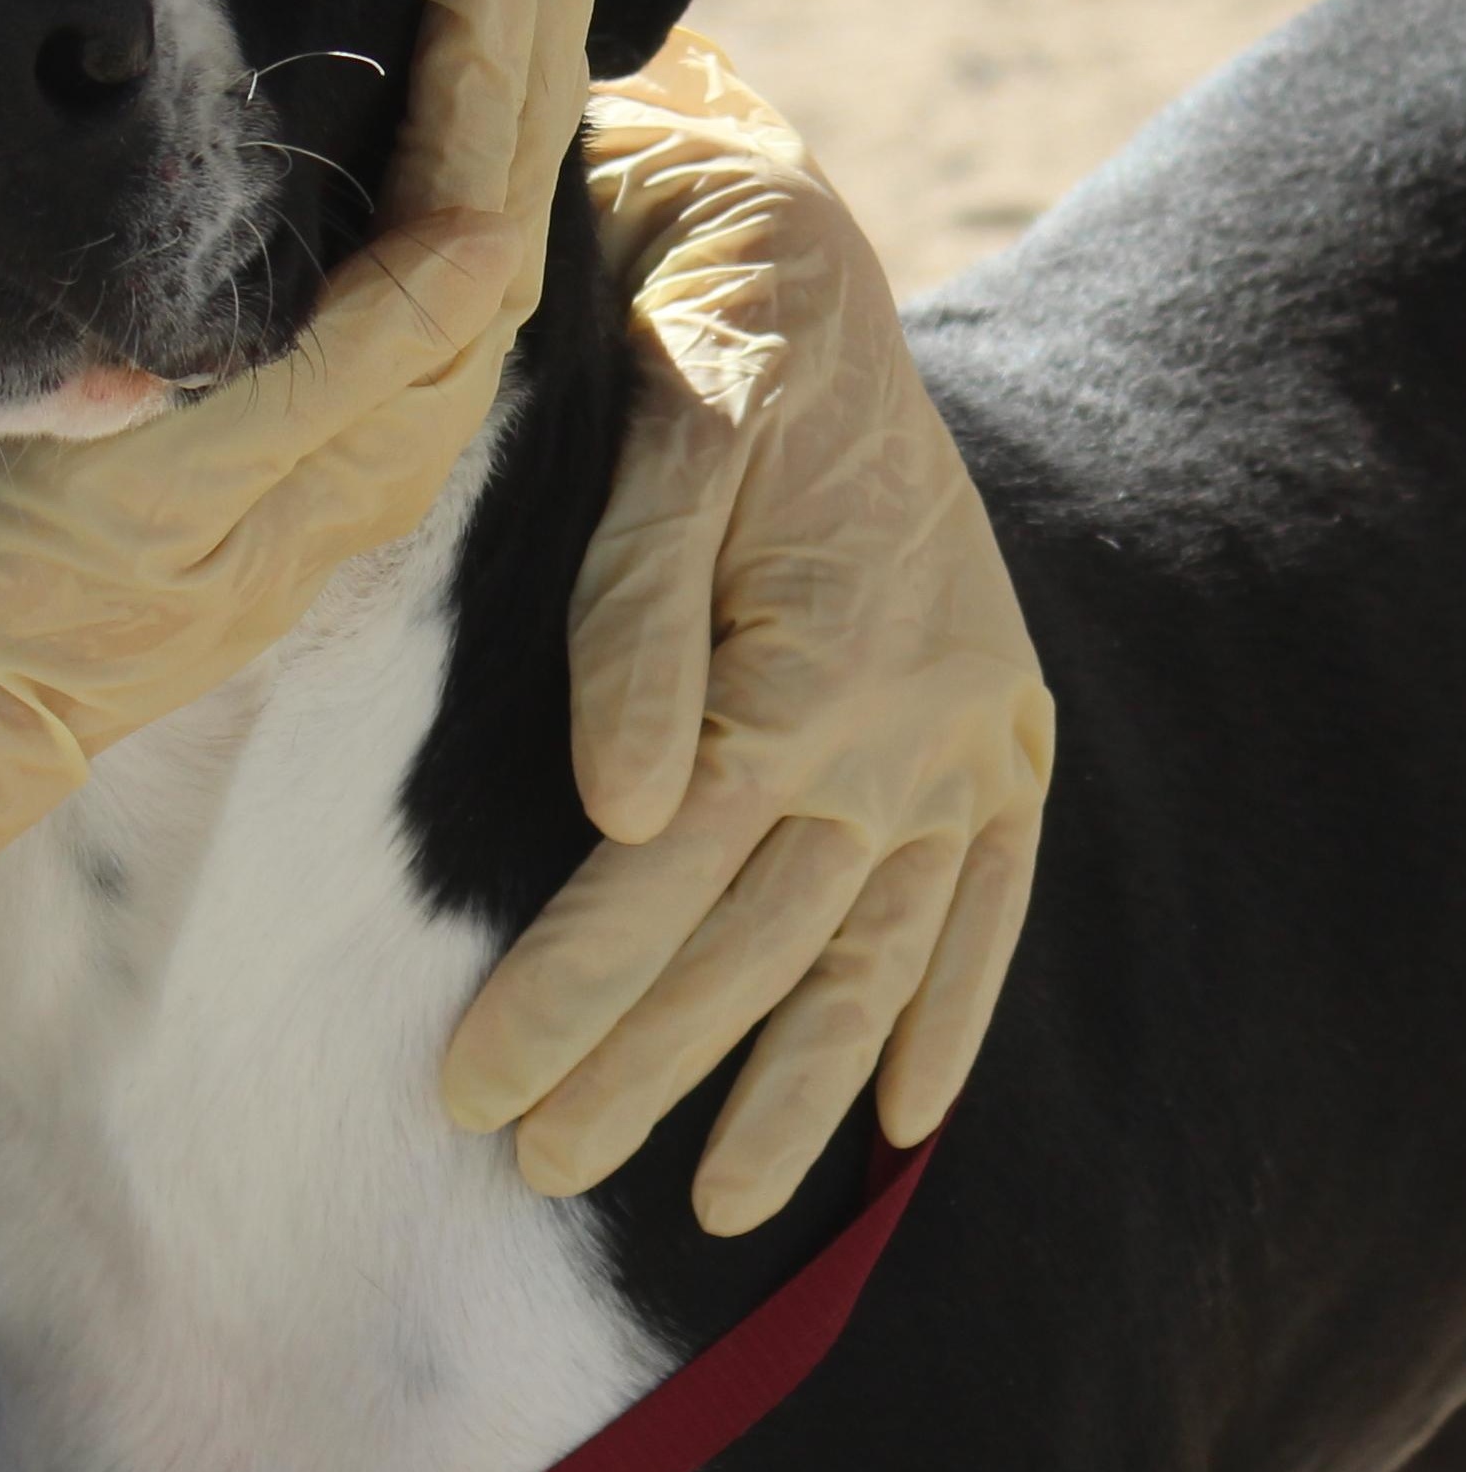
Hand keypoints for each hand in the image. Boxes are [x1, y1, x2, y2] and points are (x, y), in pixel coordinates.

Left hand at [0, 0, 608, 1060]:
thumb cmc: (49, 524)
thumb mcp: (166, 381)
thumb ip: (245, 296)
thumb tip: (252, 157)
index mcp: (383, 380)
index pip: (477, 178)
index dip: (501, 34)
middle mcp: (412, 402)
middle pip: (514, 165)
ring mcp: (378, 431)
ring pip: (500, 193)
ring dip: (516, 22)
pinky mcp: (312, 443)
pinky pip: (435, 279)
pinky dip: (467, 140)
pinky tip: (476, 12)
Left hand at [440, 33, 1053, 1233]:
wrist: (796, 262)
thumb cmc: (690, 348)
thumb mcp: (656, 446)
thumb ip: (633, 627)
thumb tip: (625, 808)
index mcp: (802, 676)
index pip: (658, 891)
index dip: (562, 1001)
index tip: (469, 1098)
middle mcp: (904, 733)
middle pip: (751, 951)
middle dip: (639, 1072)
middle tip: (537, 1169)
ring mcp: (969, 741)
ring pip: (872, 960)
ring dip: (794, 1093)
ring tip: (724, 1209)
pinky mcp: (1002, 730)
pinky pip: (988, 907)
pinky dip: (947, 1014)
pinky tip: (907, 1119)